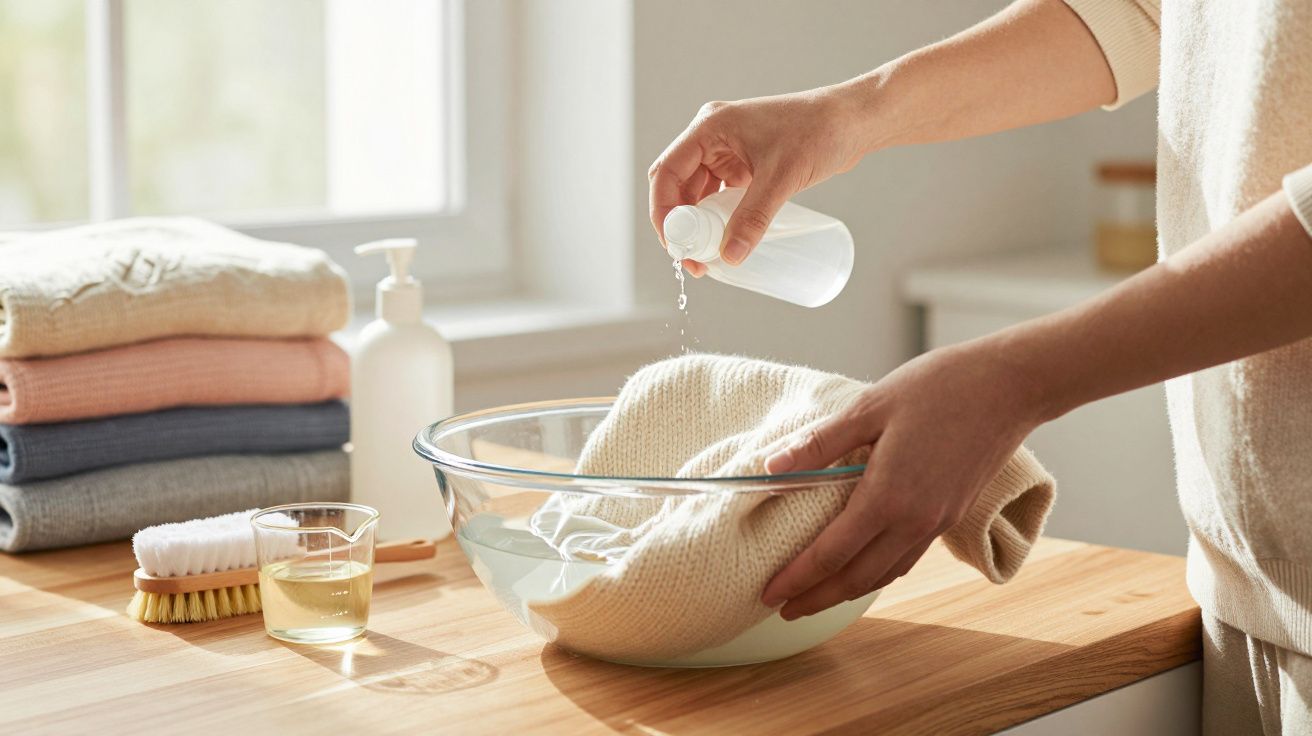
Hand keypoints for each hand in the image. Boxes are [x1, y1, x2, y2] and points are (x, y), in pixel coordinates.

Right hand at [648, 87, 870, 275]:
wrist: (853, 122)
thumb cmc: (819, 132)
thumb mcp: (781, 177)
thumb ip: (753, 218)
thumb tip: (730, 257)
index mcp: (710, 127)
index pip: (667, 172)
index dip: (664, 212)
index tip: (675, 245)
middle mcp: (712, 137)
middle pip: (678, 186)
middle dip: (681, 225)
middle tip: (692, 260)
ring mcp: (728, 150)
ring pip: (697, 193)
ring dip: (698, 225)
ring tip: (707, 258)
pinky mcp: (744, 163)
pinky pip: (718, 195)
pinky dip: (716, 218)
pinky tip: (723, 240)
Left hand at [760, 341, 1048, 619]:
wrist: (1010, 386)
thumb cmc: (940, 387)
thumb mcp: (870, 406)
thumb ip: (820, 443)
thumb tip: (771, 466)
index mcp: (888, 496)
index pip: (831, 553)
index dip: (797, 578)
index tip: (769, 593)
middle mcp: (914, 520)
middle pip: (855, 578)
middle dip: (816, 599)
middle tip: (782, 609)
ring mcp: (936, 521)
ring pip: (883, 574)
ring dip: (846, 592)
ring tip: (815, 597)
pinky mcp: (950, 514)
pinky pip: (906, 558)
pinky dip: (877, 573)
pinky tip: (862, 568)